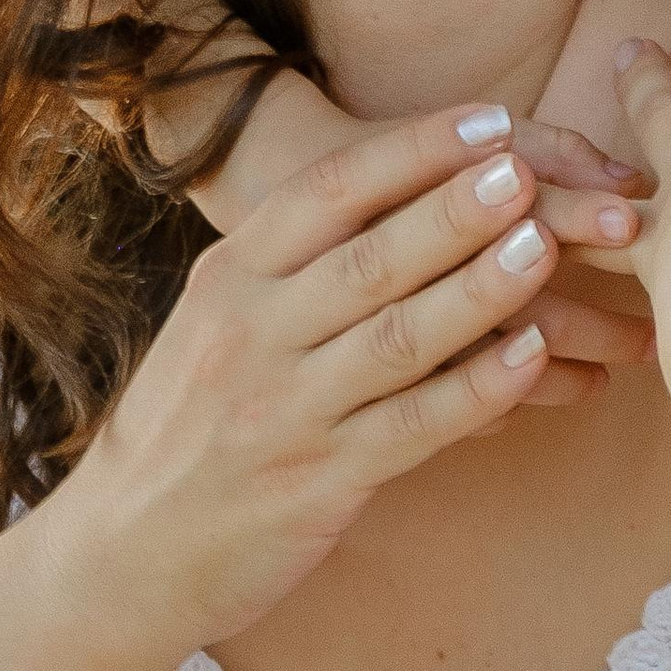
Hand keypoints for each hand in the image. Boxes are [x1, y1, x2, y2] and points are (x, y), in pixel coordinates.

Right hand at [60, 110, 644, 648]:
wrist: (123, 552)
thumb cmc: (194, 416)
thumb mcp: (221, 316)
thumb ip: (297, 260)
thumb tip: (415, 185)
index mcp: (231, 274)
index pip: (329, 192)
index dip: (414, 151)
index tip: (493, 119)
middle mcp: (253, 333)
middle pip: (369, 258)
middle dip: (454, 209)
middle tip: (527, 168)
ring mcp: (285, 411)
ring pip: (397, 340)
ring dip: (479, 291)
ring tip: (546, 246)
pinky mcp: (319, 482)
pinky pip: (410, 428)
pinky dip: (477, 391)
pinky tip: (531, 358)